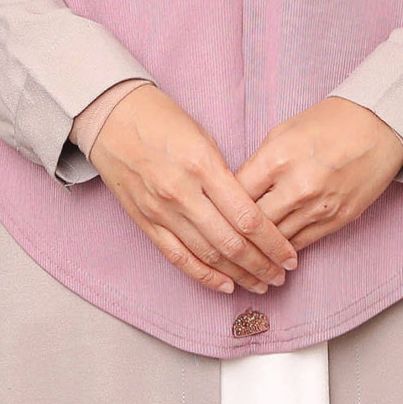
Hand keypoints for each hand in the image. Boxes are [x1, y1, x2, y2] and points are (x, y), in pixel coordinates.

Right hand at [89, 84, 298, 296]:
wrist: (112, 117)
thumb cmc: (161, 118)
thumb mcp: (202, 136)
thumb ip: (226, 174)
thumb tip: (250, 208)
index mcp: (203, 165)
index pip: (247, 216)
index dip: (273, 242)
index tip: (290, 254)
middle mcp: (183, 193)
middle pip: (232, 242)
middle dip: (262, 264)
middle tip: (282, 275)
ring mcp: (162, 211)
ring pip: (208, 255)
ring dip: (239, 275)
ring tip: (262, 284)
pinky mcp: (145, 222)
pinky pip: (178, 257)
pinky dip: (204, 276)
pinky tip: (226, 286)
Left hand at [234, 96, 402, 251]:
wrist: (377, 126)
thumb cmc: (328, 123)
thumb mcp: (283, 131)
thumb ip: (259, 163)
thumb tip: (238, 190)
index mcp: (277, 158)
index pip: (237, 194)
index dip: (221, 206)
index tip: (215, 212)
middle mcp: (296, 186)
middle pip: (253, 223)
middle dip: (236, 233)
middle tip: (223, 241)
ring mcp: (319, 207)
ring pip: (276, 240)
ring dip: (259, 250)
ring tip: (242, 257)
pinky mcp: (337, 220)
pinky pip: (302, 244)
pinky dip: (284, 250)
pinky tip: (271, 255)